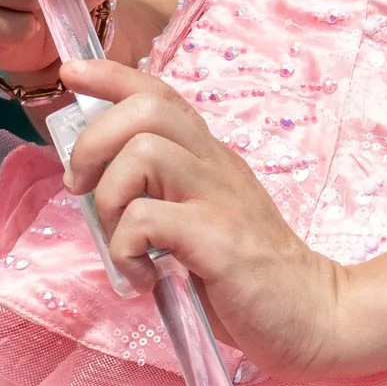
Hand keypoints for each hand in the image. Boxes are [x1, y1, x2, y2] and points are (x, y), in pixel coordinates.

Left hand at [57, 59, 351, 376]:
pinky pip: (146, 219)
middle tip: (82, 188)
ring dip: (110, 199)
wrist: (312, 314)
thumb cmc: (249, 278)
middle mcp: (215, 166)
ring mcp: (220, 198)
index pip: (161, 94)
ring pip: (143, 154)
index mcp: (210, 160)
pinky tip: (141, 278)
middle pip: (146, 110)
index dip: (111, 76)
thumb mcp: (202, 222)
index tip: (73, 71)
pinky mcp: (219, 237)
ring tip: (120, 243)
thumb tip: (97, 196)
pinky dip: (126, 251)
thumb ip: (161, 201)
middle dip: (94, 141)